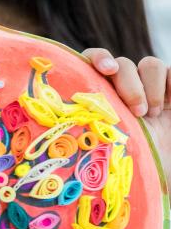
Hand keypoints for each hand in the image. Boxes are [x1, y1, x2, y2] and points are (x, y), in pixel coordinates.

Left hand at [84, 49, 170, 185]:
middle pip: (121, 64)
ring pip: (149, 64)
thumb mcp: (101, 142)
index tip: (106, 69)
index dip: (97, 58)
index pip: (90, 61)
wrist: (155, 171)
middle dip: (129, 84)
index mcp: (96, 95)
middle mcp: (119, 88)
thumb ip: (88, 124)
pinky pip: (170, 71)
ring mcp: (147, 87)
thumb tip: (68, 114)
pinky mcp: (170, 90)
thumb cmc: (123, 163)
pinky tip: (166, 107)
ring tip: (151, 115)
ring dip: (150, 88)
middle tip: (136, 113)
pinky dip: (168, 84)